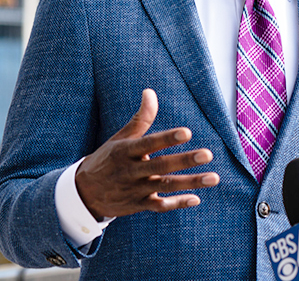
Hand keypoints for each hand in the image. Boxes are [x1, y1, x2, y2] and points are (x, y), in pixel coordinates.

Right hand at [75, 88, 219, 219]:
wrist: (84, 193)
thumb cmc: (108, 159)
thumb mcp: (121, 138)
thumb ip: (140, 118)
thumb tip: (150, 92)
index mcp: (126, 151)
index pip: (149, 143)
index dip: (168, 138)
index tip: (188, 132)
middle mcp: (131, 171)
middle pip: (161, 166)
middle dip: (185, 160)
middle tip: (207, 154)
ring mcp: (135, 189)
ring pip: (166, 186)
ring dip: (190, 183)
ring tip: (213, 178)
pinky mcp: (138, 205)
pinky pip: (159, 205)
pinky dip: (176, 203)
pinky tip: (196, 199)